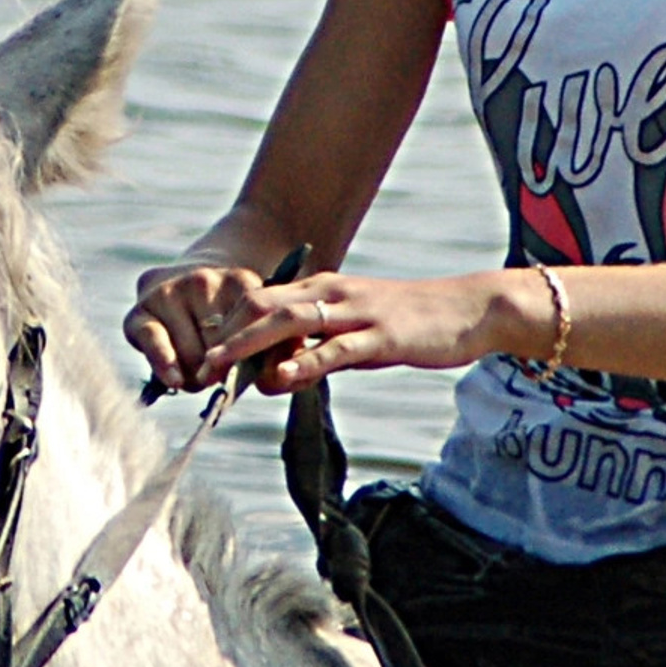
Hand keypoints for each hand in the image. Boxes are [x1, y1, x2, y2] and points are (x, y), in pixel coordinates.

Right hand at [125, 258, 292, 395]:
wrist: (191, 284)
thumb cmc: (232, 317)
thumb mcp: (261, 320)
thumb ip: (276, 344)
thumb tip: (278, 372)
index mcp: (240, 280)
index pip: (250, 332)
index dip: (252, 361)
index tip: (257, 378)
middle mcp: (202, 279)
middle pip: (218, 348)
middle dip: (221, 371)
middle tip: (220, 378)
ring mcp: (169, 290)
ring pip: (190, 353)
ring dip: (196, 375)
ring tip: (198, 377)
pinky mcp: (141, 308)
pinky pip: (154, 340)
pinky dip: (165, 363)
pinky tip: (175, 381)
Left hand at [199, 268, 550, 394]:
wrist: (470, 309)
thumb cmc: (411, 325)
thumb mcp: (355, 338)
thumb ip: (315, 354)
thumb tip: (275, 377)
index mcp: (321, 289)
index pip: (258, 303)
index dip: (225, 330)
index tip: (200, 359)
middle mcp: (331, 292)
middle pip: (261, 307)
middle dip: (223, 338)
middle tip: (195, 370)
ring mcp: (355, 311)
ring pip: (288, 323)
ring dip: (247, 347)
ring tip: (218, 371)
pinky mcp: (381, 335)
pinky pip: (334, 349)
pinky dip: (304, 362)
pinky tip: (280, 377)